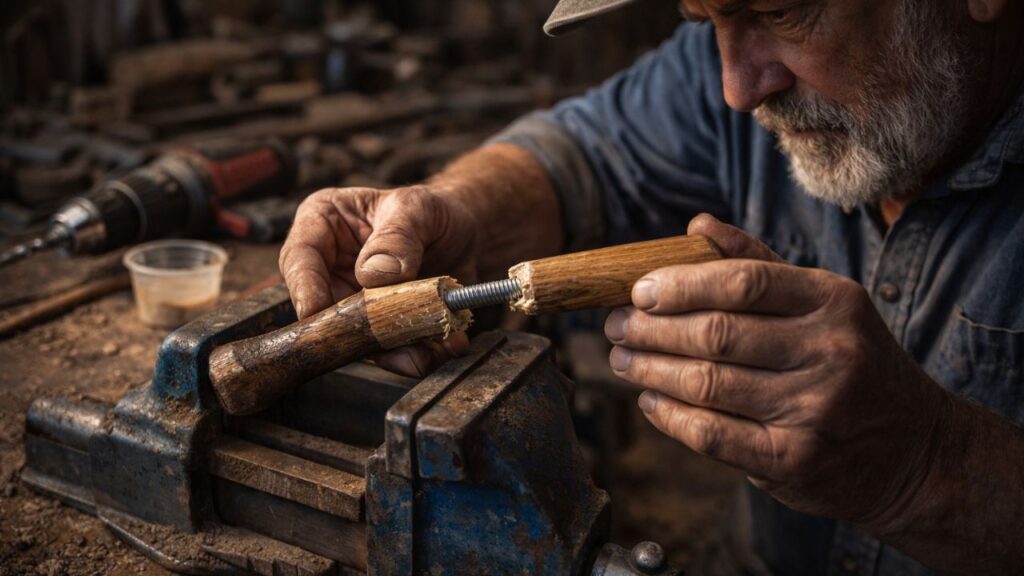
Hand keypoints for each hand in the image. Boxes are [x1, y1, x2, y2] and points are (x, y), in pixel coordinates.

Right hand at [280, 184, 478, 375]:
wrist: (467, 235)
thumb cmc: (434, 211)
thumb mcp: (418, 209)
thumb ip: (397, 237)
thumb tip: (374, 275)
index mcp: (323, 223)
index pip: (299, 257)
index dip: (305, 286)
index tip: (319, 309)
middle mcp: (330, 268)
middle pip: (323, 308)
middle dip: (355, 330)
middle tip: (388, 337)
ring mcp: (352, 301)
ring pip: (355, 338)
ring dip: (392, 349)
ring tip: (429, 349)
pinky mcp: (377, 327)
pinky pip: (387, 350)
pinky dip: (415, 353)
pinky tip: (444, 345)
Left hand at [605, 214, 947, 527]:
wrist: (914, 452)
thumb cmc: (854, 363)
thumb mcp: (825, 303)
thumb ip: (761, 264)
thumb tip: (697, 225)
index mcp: (833, 301)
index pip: (742, 282)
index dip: (680, 285)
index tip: (638, 291)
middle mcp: (828, 352)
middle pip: (715, 334)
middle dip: (650, 329)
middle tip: (615, 326)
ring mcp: (813, 410)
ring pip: (705, 384)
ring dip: (649, 371)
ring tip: (622, 360)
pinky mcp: (794, 460)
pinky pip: (712, 434)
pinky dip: (670, 417)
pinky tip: (650, 402)